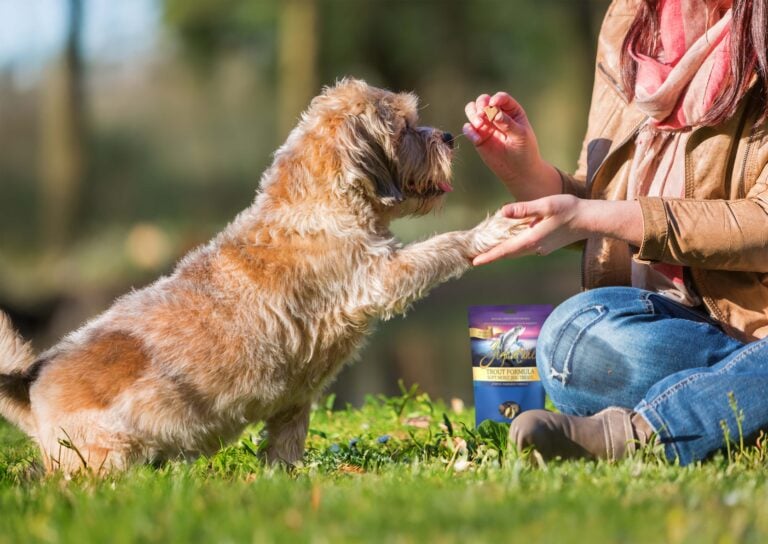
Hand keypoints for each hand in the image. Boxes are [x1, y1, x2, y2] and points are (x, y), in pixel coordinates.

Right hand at [463, 92, 560, 200]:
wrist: (519, 171)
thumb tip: (494, 112)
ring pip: (472, 111)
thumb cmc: (524, 151)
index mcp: (511, 111)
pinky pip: (468, 129)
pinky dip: (469, 131)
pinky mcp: (478, 137)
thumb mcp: (520, 135)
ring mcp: (486, 126)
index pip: (501, 98)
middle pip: (483, 101)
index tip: (494, 105)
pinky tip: (477, 140)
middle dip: (481, 105)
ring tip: (479, 124)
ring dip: (472, 114)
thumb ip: (507, 123)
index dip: (496, 99)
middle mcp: (497, 115)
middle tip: (482, 115)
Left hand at [472, 196, 643, 265]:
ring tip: (485, 252)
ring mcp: (541, 248)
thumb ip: (524, 209)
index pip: (506, 250)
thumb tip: (504, 212)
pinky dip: (513, 247)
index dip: (489, 256)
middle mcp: (535, 247)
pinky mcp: (546, 245)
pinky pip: (525, 248)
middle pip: (509, 254)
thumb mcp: (546, 205)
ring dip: (502, 252)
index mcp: (532, 239)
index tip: (475, 262)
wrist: (590, 220)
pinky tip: (509, 242)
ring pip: (517, 252)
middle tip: (473, 258)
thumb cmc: (570, 209)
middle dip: (491, 256)